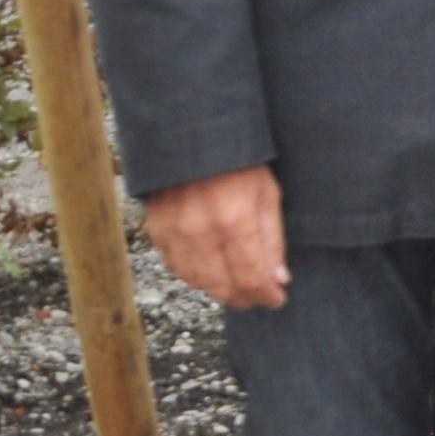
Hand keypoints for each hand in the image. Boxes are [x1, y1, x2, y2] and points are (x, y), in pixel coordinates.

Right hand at [142, 163, 286, 309]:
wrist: (194, 135)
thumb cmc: (240, 161)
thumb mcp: (268, 194)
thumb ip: (272, 240)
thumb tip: (278, 280)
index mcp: (234, 222)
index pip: (250, 279)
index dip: (266, 296)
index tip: (277, 299)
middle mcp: (199, 232)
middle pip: (221, 287)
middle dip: (244, 298)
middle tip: (259, 297)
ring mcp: (173, 232)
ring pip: (196, 282)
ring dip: (220, 289)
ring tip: (239, 285)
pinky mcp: (156, 229)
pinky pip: (176, 266)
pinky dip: (195, 274)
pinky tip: (212, 269)